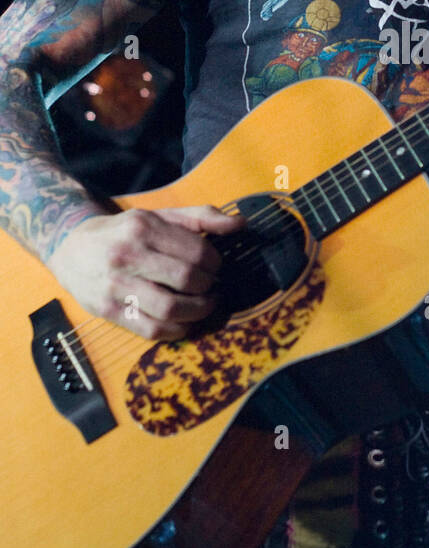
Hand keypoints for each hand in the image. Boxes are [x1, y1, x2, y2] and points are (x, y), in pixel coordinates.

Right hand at [46, 204, 243, 340]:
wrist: (70, 246)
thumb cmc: (124, 232)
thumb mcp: (158, 216)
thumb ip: (200, 217)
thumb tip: (239, 223)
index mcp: (143, 227)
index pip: (196, 251)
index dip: (216, 264)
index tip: (216, 268)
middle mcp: (127, 255)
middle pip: (186, 279)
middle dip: (208, 287)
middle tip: (211, 288)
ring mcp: (115, 285)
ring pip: (170, 309)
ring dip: (197, 312)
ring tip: (204, 306)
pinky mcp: (106, 310)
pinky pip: (150, 330)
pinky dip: (175, 331)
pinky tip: (183, 323)